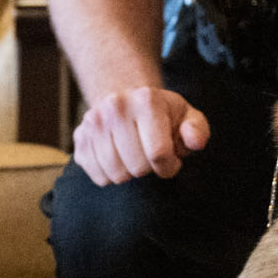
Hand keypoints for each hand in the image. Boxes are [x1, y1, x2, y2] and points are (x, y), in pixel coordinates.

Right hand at [72, 85, 210, 185]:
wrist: (129, 101)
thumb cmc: (164, 116)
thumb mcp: (188, 117)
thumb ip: (197, 130)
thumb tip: (195, 142)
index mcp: (147, 100)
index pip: (159, 154)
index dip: (169, 166)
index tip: (172, 160)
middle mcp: (116, 107)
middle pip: (137, 167)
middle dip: (150, 168)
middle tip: (151, 154)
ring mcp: (93, 122)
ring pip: (116, 175)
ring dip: (131, 172)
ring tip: (136, 154)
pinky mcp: (80, 138)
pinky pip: (99, 177)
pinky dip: (112, 176)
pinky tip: (119, 157)